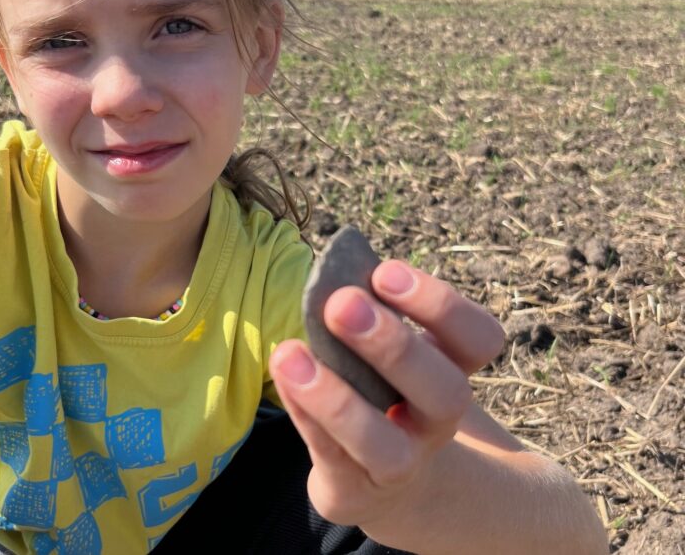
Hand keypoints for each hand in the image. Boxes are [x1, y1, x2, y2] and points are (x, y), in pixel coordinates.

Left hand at [269, 261, 504, 548]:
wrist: (380, 474)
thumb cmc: (380, 384)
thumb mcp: (387, 344)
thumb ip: (371, 309)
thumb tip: (334, 275)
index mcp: (453, 370)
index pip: (481, 339)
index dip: (440, 305)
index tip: (383, 272)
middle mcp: (439, 421)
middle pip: (447, 393)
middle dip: (394, 346)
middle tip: (341, 303)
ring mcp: (403, 465)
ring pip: (386, 447)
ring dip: (336, 399)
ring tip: (289, 354)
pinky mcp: (355, 492)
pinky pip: (331, 460)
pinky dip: (304, 415)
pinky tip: (284, 377)